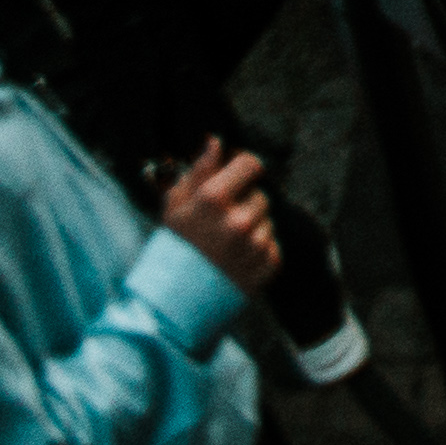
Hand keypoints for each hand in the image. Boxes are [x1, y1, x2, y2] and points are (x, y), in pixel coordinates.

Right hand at [156, 139, 277, 296]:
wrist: (174, 303)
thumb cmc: (173, 249)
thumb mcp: (175, 207)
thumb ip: (199, 170)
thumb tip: (216, 141)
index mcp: (214, 199)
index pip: (252, 164)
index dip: (243, 169)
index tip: (235, 179)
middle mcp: (239, 220)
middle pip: (259, 194)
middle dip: (244, 204)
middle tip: (220, 224)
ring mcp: (256, 243)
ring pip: (266, 220)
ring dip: (251, 227)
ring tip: (226, 246)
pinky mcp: (269, 264)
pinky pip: (272, 243)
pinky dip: (258, 249)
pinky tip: (235, 260)